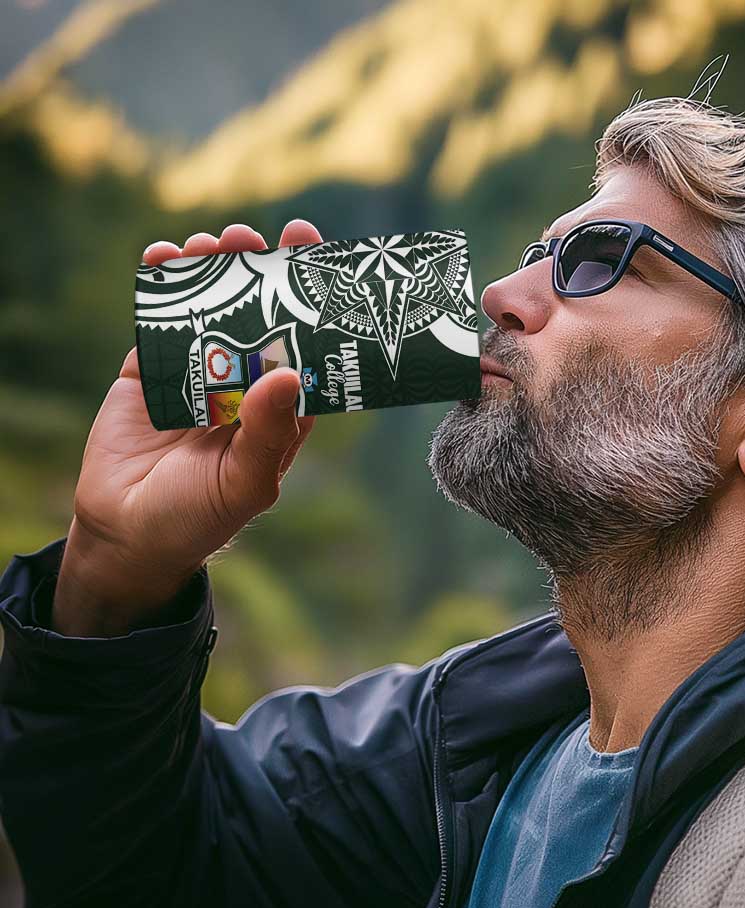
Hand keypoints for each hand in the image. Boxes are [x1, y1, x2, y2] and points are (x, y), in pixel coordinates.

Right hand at [52, 220, 321, 636]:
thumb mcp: (245, 482)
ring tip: (213, 243)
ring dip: (213, 270)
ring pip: (211, 308)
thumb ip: (268, 433)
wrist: (127, 534)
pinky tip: (165, 257)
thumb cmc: (200, 517)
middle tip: (261, 237)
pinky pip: (160, 320)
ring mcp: (197, 372)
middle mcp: (244, 383)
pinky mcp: (151, 369)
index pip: (306, 346)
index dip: (314, 303)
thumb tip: (288, 375)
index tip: (318, 256)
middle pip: (260, 315)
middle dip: (262, 272)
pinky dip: (162, 286)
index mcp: (280, 408)